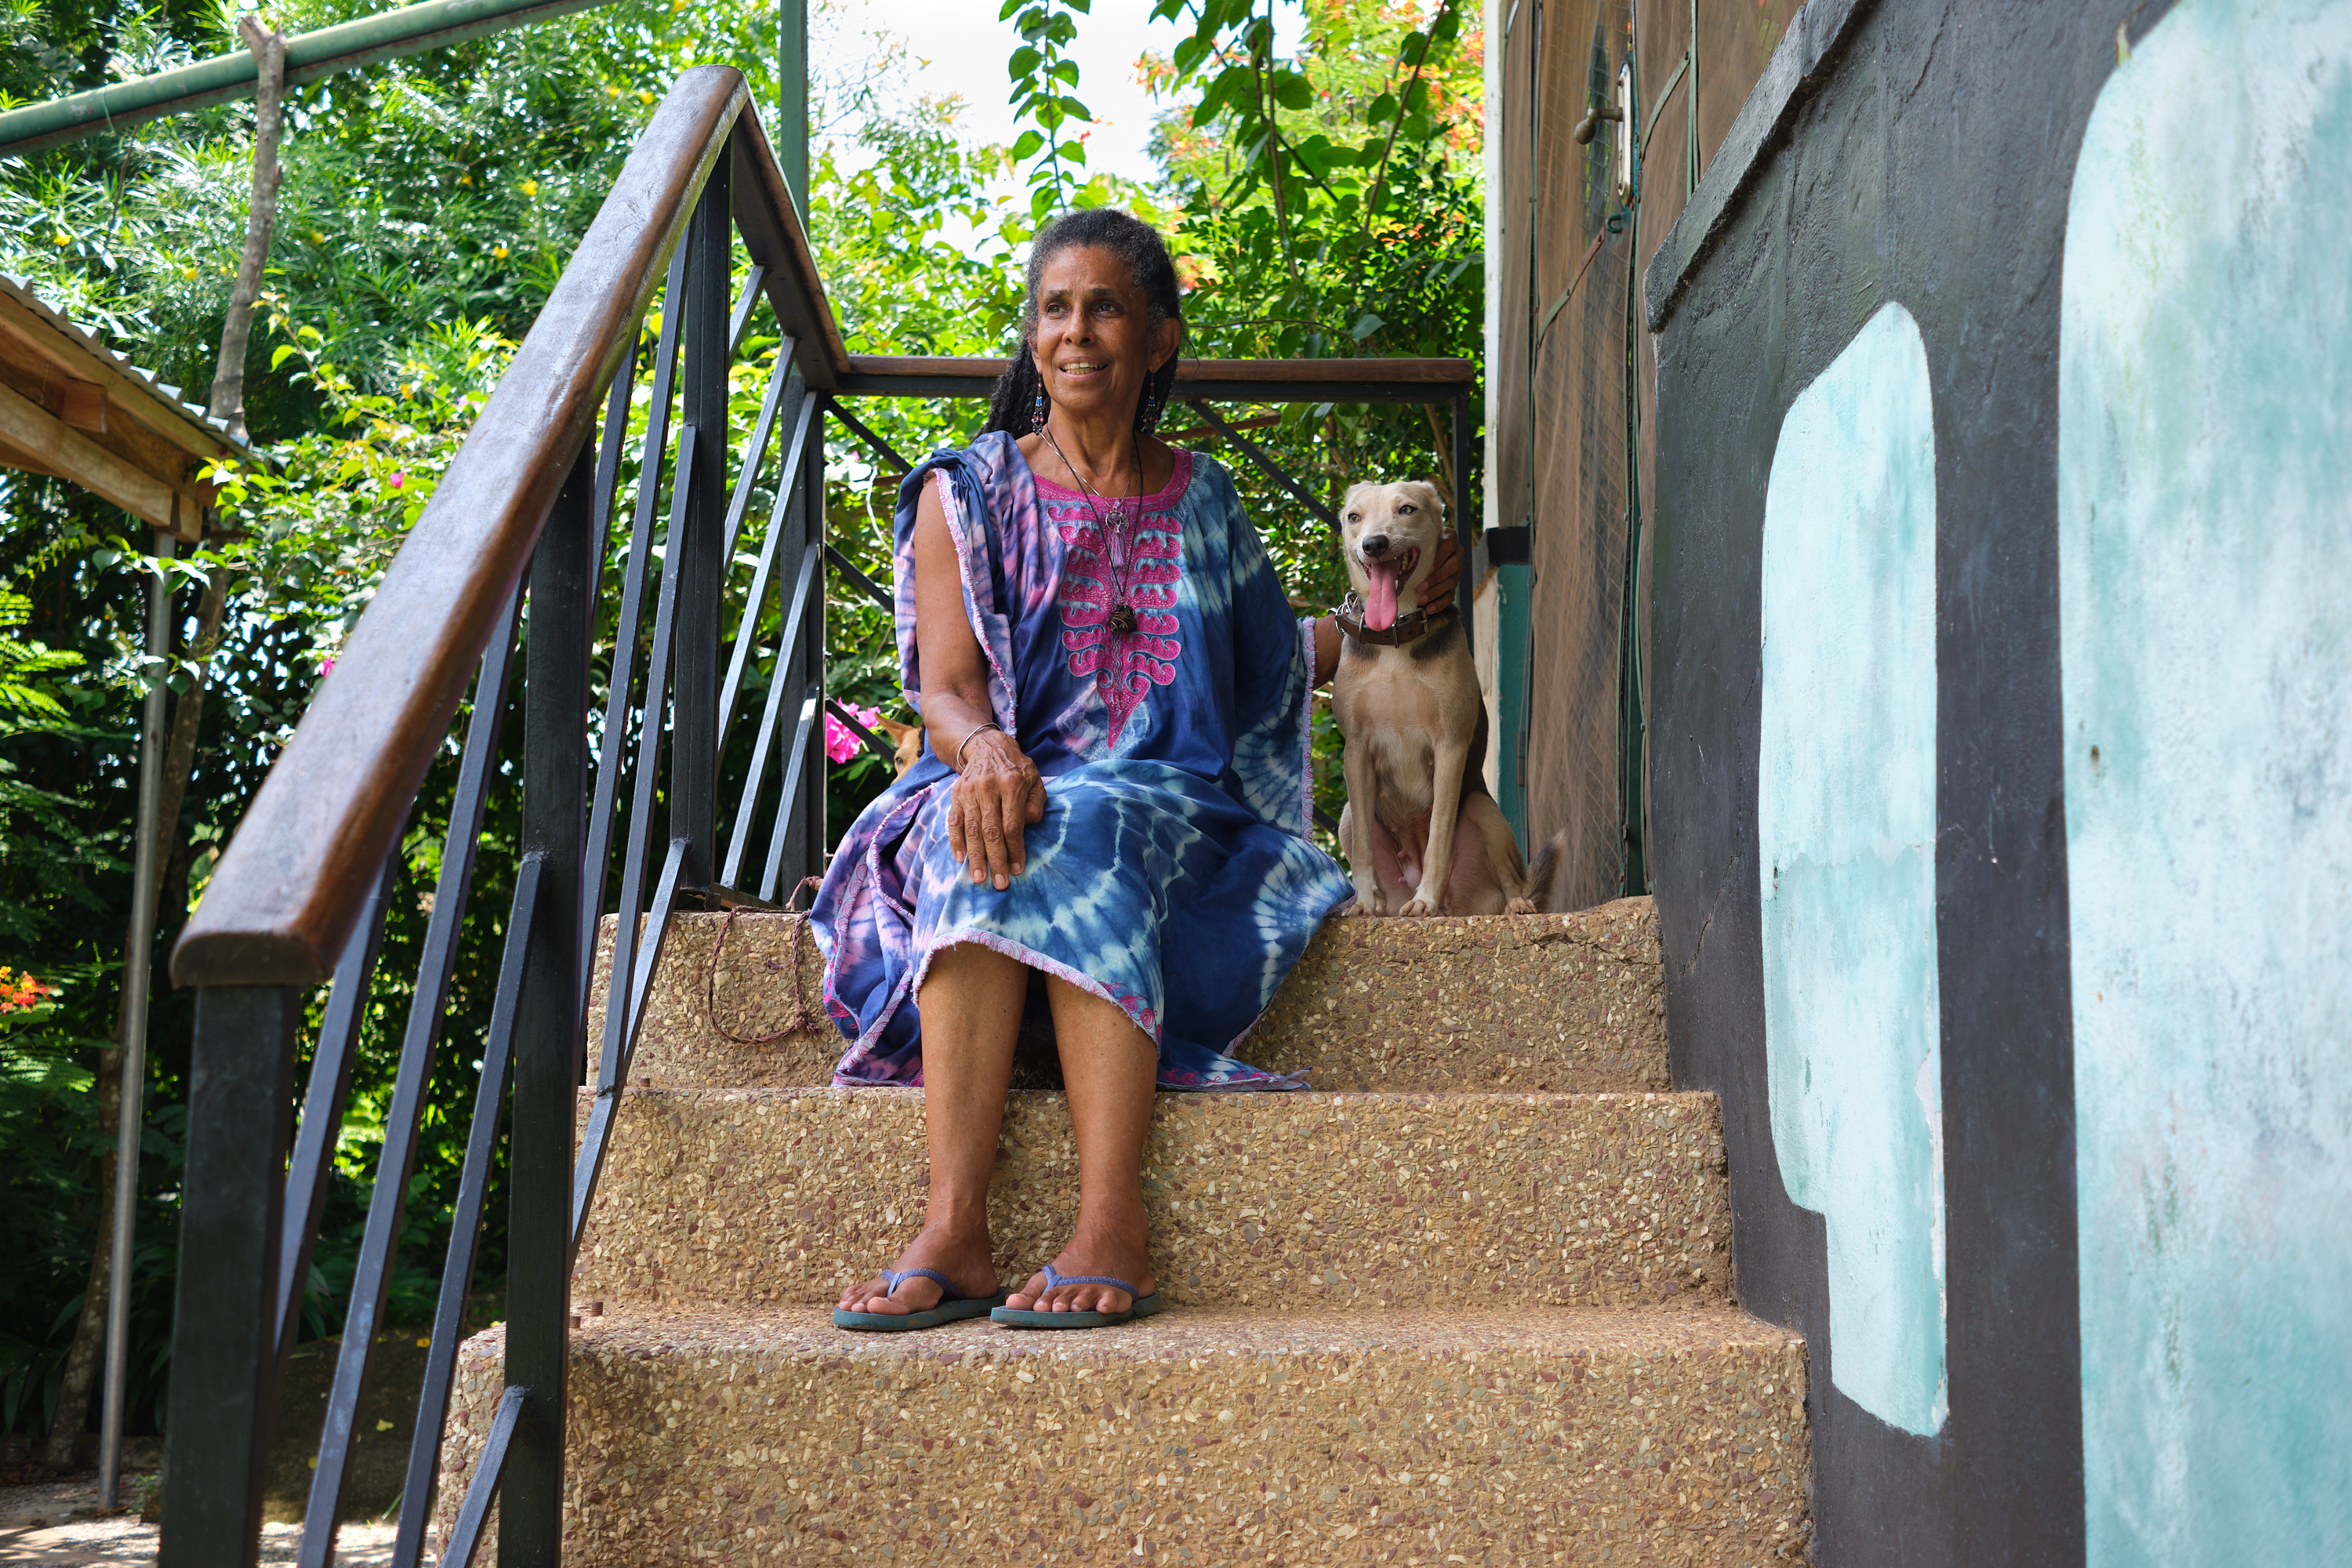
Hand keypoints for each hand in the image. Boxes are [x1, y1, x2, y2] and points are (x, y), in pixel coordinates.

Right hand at [947, 729, 1046, 889]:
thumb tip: (1028, 825)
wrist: (986, 746)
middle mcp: (988, 787)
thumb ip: (1035, 803)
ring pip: (972, 829)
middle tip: (999, 883)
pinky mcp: (956, 795)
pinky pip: (954, 821)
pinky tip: (960, 858)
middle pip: (991, 831)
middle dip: (995, 860)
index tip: (1017, 869)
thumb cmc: (1016, 768)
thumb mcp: (1035, 779)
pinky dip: (956, 841)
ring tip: (979, 878)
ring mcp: (969, 791)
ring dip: (975, 857)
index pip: (1012, 824)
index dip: (1014, 849)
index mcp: (1012, 783)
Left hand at [1420, 530, 1462, 612]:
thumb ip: (1412, 544)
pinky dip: (1440, 603)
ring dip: (1435, 592)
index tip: (1427, 568)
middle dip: (1435, 578)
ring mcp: (1457, 570)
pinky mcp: (1454, 583)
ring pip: (1451, 582)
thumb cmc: (1417, 544)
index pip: (1448, 545)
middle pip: (1453, 566)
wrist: (1424, 552)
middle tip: (1419, 588)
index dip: (1439, 557)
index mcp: (1449, 538)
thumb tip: (1394, 554)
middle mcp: (1457, 553)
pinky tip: (1429, 608)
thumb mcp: (1417, 540)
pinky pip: (1450, 595)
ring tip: (1421, 600)